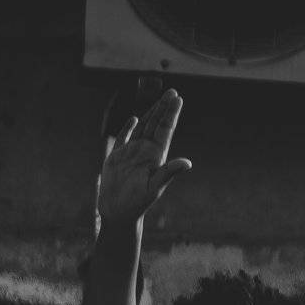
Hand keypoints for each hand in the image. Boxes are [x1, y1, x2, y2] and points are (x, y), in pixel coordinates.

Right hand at [98, 89, 191, 228]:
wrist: (118, 212)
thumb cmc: (137, 203)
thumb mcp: (155, 186)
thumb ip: (169, 172)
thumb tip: (188, 163)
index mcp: (156, 156)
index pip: (165, 130)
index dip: (171, 114)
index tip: (178, 99)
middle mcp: (145, 152)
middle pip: (155, 125)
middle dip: (163, 108)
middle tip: (172, 92)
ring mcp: (131, 153)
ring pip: (142, 128)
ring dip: (150, 114)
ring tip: (159, 100)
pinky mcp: (117, 156)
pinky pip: (123, 138)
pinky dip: (128, 128)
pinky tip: (135, 119)